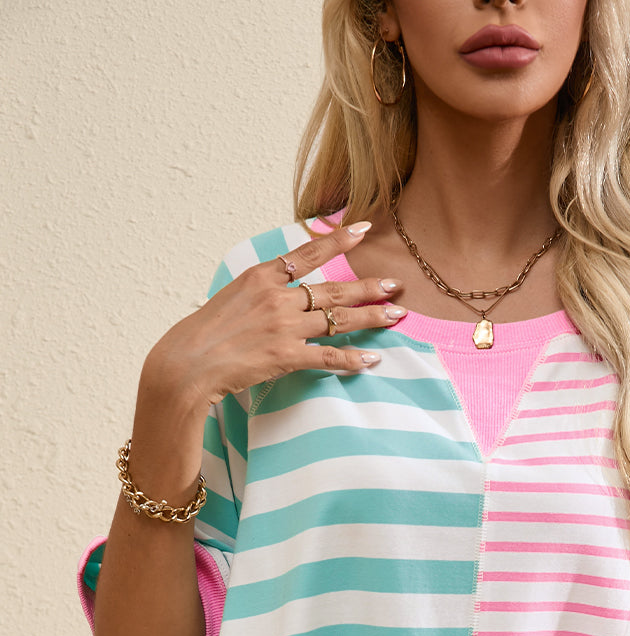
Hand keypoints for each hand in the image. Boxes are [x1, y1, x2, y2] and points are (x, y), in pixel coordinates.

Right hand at [144, 222, 407, 410]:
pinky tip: (373, 360)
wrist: (185, 365)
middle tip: (395, 285)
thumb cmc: (201, 336)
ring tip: (398, 316)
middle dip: (368, 287)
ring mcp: (284, 327)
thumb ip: (257, 294)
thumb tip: (274, 290)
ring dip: (372, 318)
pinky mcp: (286, 356)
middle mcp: (277, 297)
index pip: (306, 254)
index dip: (337, 241)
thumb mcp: (228, 300)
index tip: (362, 230)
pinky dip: (353, 359)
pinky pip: (329, 356)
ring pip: (338, 319)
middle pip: (332, 288)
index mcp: (260, 277)